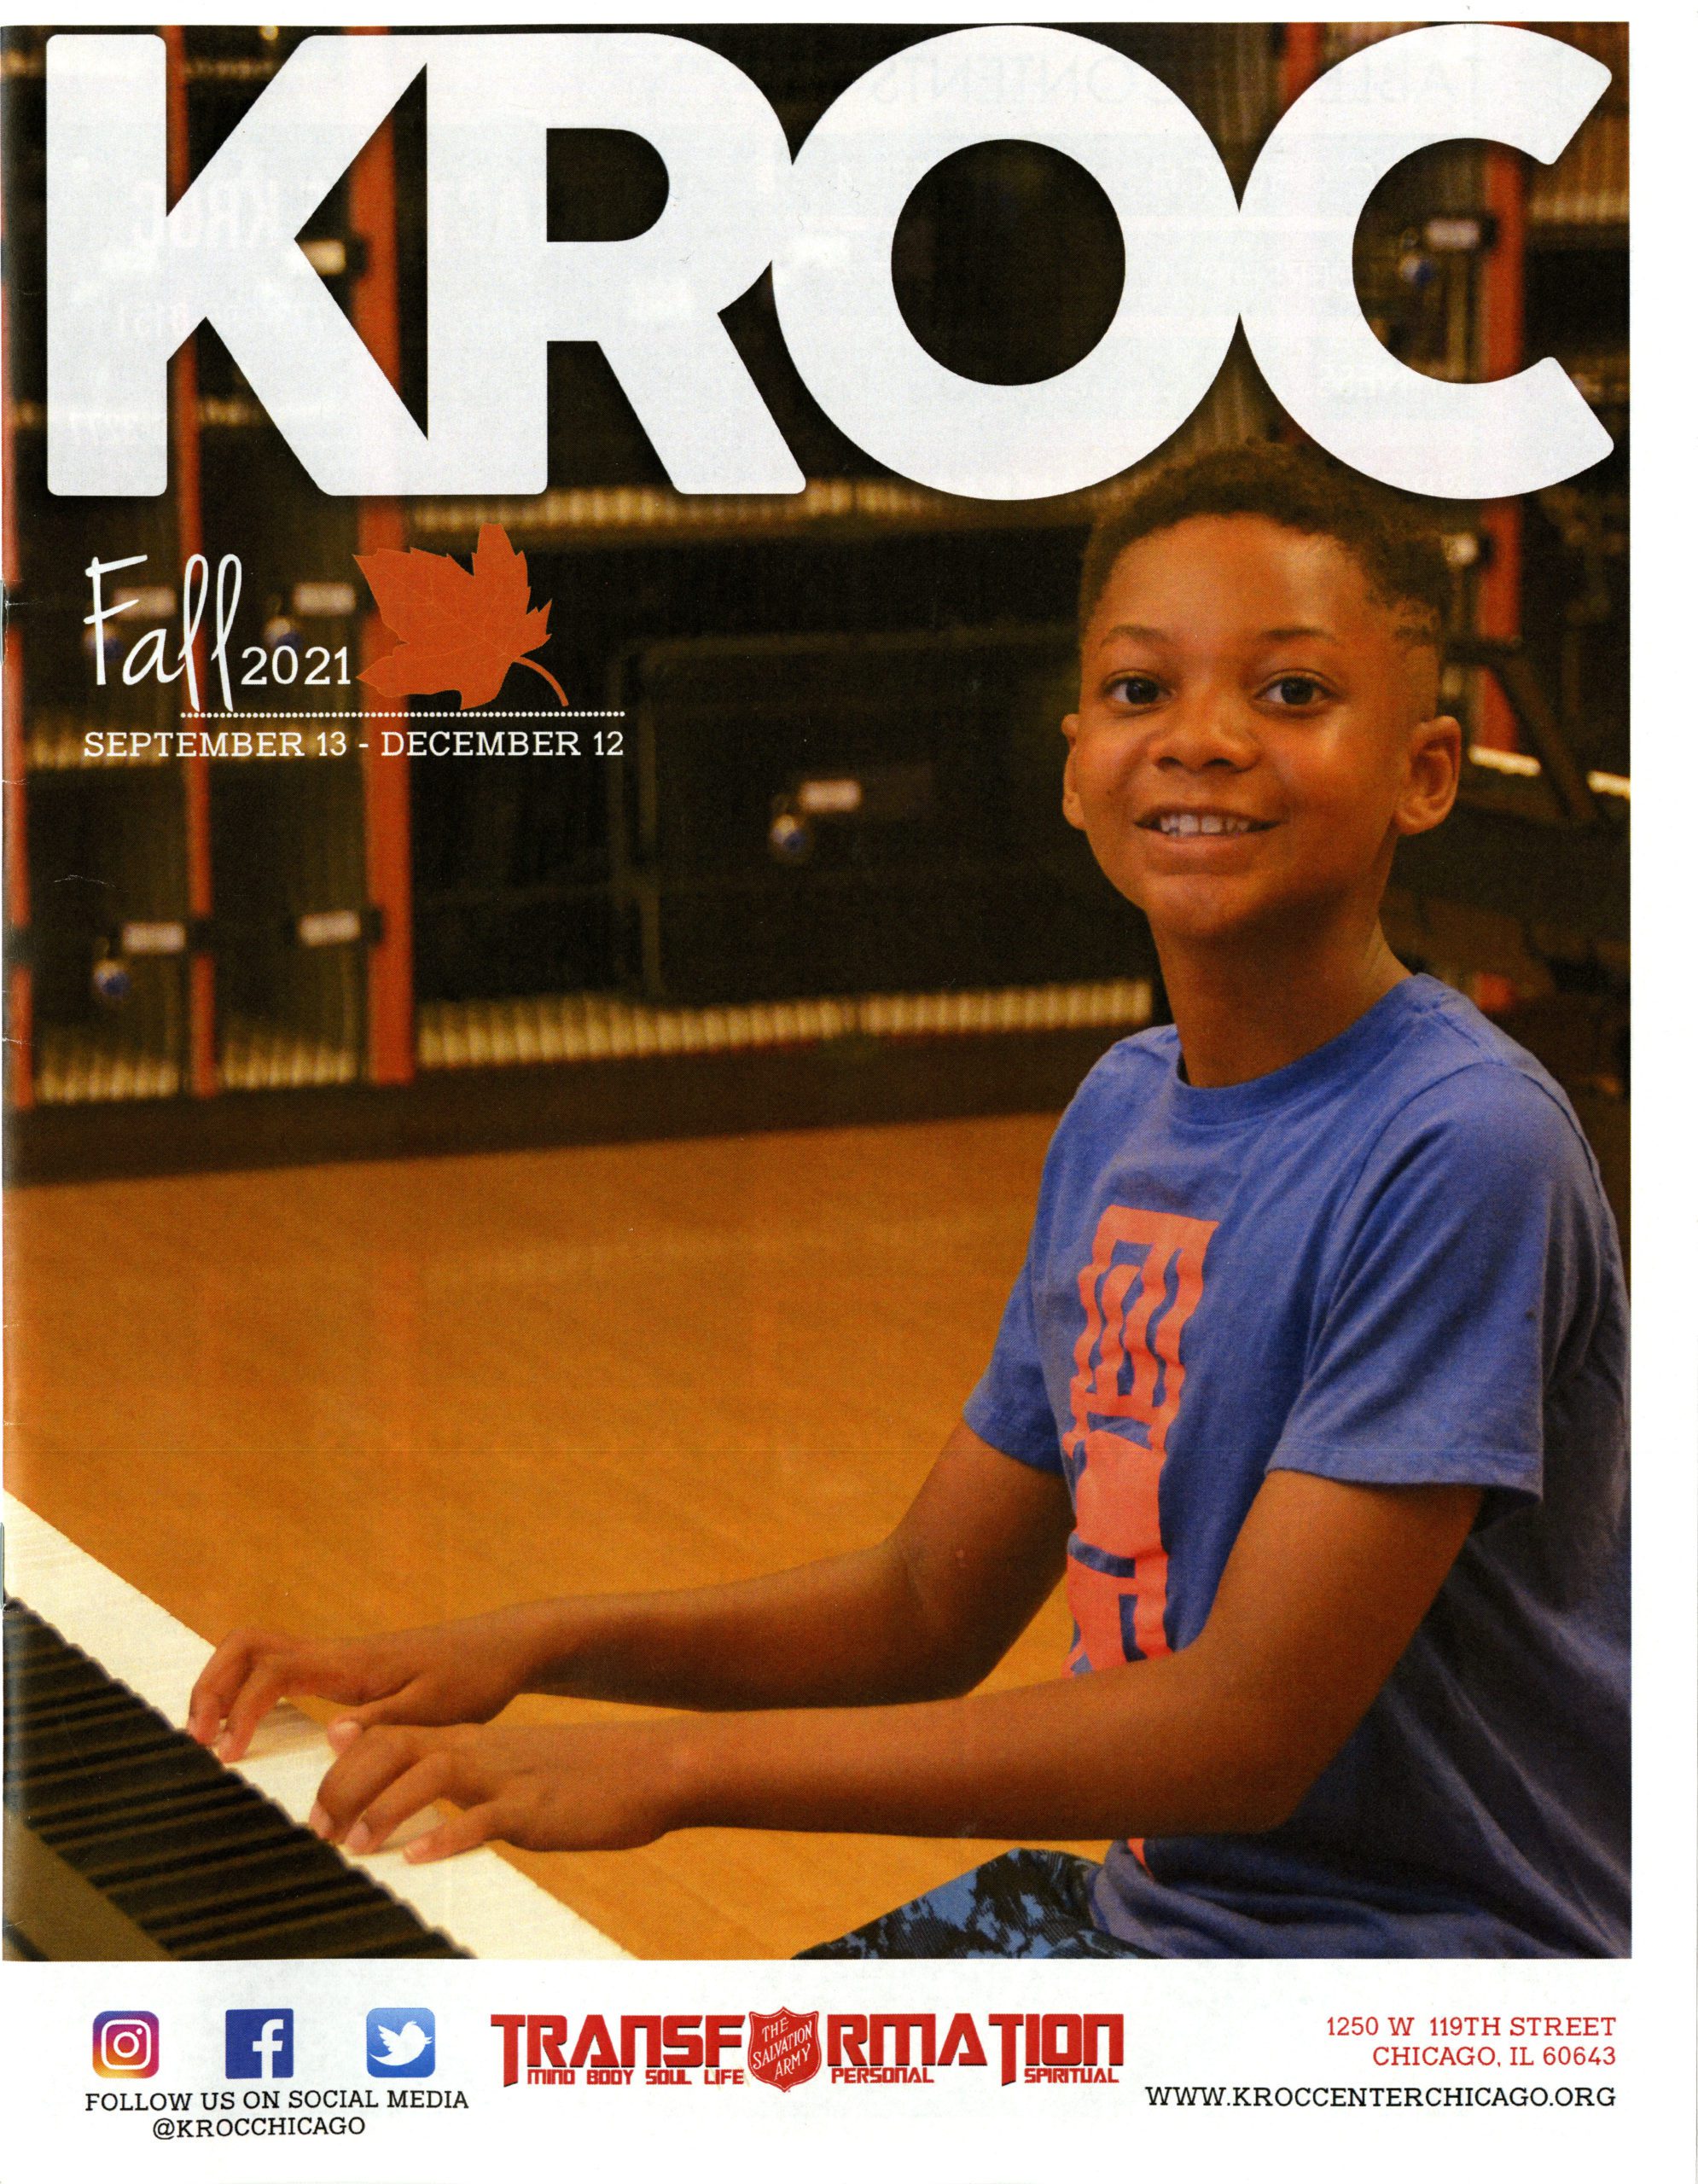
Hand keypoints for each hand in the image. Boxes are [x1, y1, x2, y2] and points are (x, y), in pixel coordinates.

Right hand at [187, 1611, 544, 1760]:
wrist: (500, 1649)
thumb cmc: (473, 1678)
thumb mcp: (435, 1710)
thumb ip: (383, 1724)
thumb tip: (332, 1737)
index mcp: (350, 1663)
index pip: (271, 1670)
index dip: (239, 1708)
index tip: (229, 1754)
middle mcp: (335, 1653)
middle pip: (247, 1645)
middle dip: (210, 1684)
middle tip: (196, 1739)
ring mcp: (337, 1658)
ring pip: (259, 1651)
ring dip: (224, 1684)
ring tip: (209, 1736)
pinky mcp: (344, 1670)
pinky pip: (280, 1668)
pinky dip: (249, 1690)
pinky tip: (247, 1728)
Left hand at [308, 1717, 687, 1862]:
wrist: (648, 1767)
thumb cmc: (576, 1779)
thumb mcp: (512, 1774)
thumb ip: (465, 1783)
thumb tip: (420, 1811)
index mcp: (470, 1744)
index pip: (393, 1736)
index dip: (346, 1765)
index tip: (315, 1804)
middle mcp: (480, 1753)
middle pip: (397, 1749)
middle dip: (348, 1786)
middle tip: (320, 1830)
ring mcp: (507, 1779)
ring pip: (432, 1776)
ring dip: (386, 1809)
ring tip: (357, 1845)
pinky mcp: (535, 1810)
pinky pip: (485, 1820)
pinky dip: (447, 1836)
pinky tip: (419, 1858)